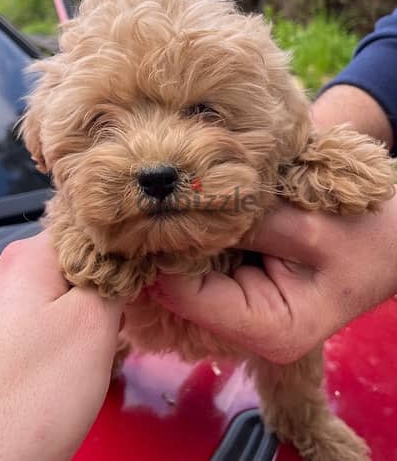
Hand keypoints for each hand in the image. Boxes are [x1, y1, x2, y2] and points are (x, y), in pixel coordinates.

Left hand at [0, 232, 122, 460]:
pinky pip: (62, 309)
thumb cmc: (37, 392)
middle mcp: (15, 271)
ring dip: (102, 299)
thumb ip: (117, 277)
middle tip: (137, 300)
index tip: (150, 263)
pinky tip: (98, 340)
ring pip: (75, 284)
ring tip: (118, 322)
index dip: (126, 243)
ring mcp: (14, 302)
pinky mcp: (19, 331)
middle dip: (115, 275)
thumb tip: (130, 258)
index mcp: (30, 256)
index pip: (90, 226)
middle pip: (83, 255)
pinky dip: (85, 318)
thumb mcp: (93, 322)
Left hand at [150, 196, 396, 362]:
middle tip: (159, 203)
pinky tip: (200, 213)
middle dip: (172, 248)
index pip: (189, 298)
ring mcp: (247, 311)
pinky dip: (204, 240)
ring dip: (186, 242)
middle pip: (184, 292)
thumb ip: (250, 224)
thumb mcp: (310, 227)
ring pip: (192, 278)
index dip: (167, 255)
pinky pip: (209, 266)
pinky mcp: (246, 290)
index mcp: (270, 329)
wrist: (390, 244)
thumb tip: (190, 212)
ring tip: (175, 203)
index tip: (158, 212)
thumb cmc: (364, 239)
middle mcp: (251, 329)